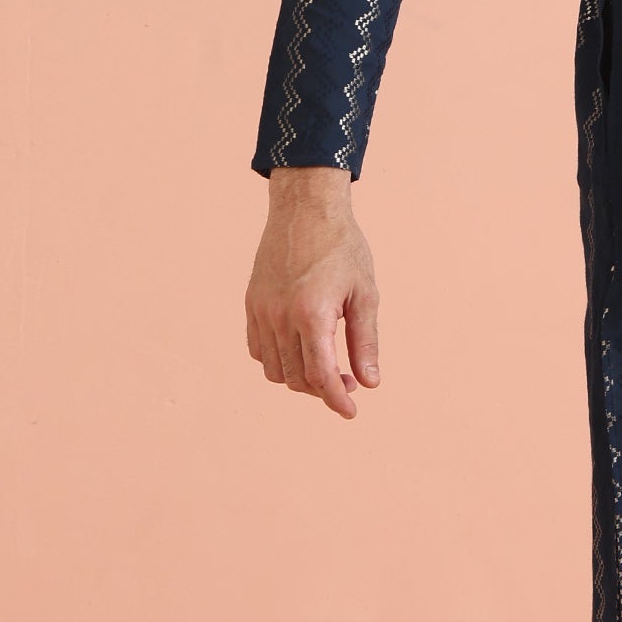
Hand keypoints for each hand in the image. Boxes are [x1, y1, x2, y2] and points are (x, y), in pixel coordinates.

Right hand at [245, 167, 380, 420]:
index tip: (351, 412)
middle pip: (297, 378)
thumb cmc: (342, 247)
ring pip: (274, 370)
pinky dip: (278, 361)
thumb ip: (365, 342)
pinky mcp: (251, 304)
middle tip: (348, 380)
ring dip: (299, 378)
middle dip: (324, 389)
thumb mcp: (364, 294)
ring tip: (325, 365)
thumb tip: (369, 384)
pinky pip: (258, 350)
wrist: (305, 208)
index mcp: (312, 315)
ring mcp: (261, 311)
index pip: (321, 377)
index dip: (337, 401)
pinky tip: (300, 350)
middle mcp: (280, 317)